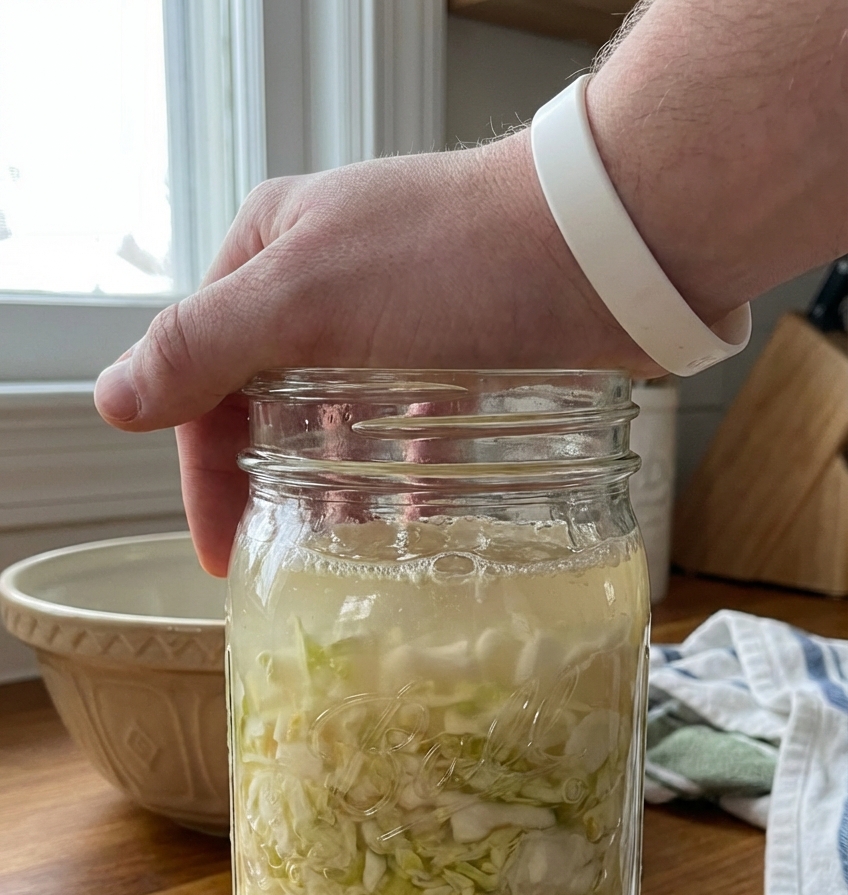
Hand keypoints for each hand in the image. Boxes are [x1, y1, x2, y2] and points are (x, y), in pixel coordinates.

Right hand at [94, 130, 653, 575]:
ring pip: (343, 419)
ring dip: (338, 486)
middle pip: (271, 400)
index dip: (204, 470)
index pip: (206, 374)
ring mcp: (401, 316)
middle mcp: (329, 279)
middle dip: (271, 483)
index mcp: (272, 251)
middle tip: (285, 558)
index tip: (225, 551)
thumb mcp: (304, 298)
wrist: (609, 246)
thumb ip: (203, 347)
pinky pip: (413, 427)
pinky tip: (416, 517)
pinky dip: (406, 475)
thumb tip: (113, 397)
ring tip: (350, 550)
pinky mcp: (465, 349)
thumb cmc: (456, 262)